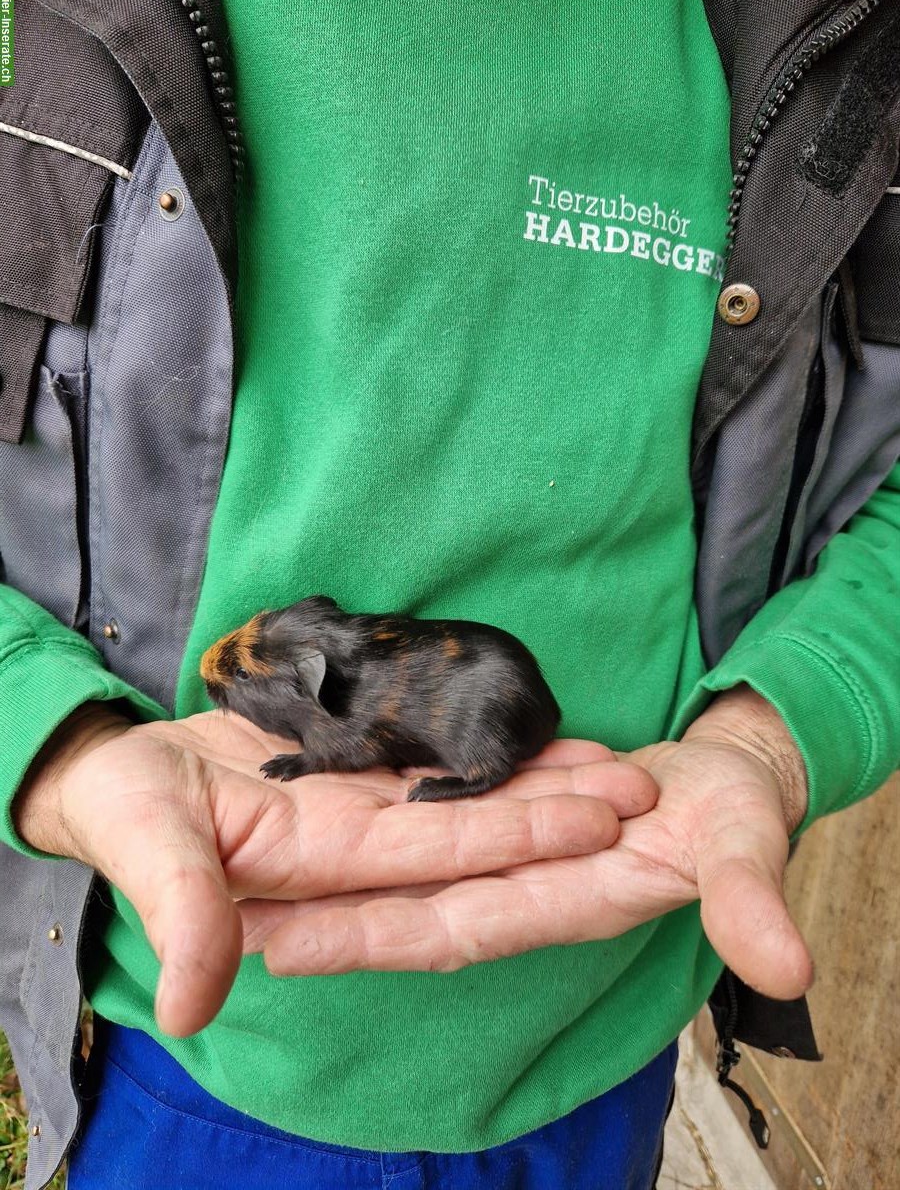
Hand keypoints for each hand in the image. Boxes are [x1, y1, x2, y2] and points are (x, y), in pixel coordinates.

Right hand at [11, 705, 656, 1035]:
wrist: (108, 775)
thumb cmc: (117, 812)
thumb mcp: (146, 851)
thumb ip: (182, 915)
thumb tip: (195, 1006)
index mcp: (323, 869)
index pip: (443, 861)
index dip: (517, 839)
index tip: (596, 823)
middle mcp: (360, 846)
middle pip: (477, 831)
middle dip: (556, 810)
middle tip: (642, 783)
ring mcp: (361, 805)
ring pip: (465, 790)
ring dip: (535, 775)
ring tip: (613, 755)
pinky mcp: (351, 767)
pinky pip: (433, 755)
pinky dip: (482, 744)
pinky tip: (532, 728)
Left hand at [244, 686, 813, 999]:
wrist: (726, 775)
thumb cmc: (737, 812)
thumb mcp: (748, 846)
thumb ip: (752, 898)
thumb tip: (784, 963)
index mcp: (560, 900)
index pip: (448, 929)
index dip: (369, 938)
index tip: (283, 947)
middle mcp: (515, 880)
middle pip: (401, 901)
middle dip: (314, 912)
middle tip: (221, 910)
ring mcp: (502, 845)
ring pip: (404, 857)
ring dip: (334, 863)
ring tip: (250, 855)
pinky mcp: (499, 807)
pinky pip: (426, 811)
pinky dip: (375, 811)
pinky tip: (323, 799)